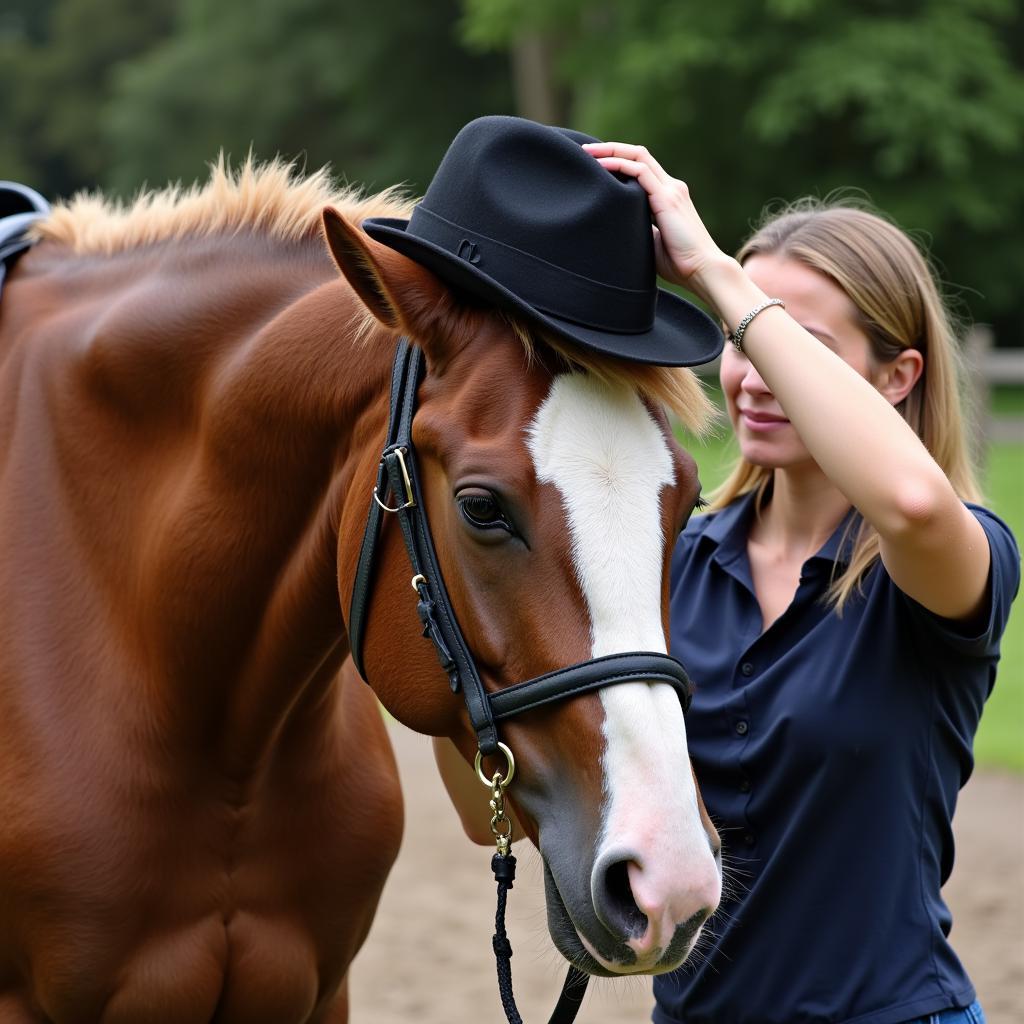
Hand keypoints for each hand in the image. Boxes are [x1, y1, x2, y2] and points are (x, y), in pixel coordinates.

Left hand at [582, 142, 727, 303]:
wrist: (702, 270)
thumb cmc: (680, 264)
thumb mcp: (653, 242)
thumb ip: (641, 229)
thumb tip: (620, 230)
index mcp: (668, 196)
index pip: (642, 167)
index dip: (619, 160)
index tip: (595, 163)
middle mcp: (671, 187)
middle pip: (639, 154)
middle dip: (611, 148)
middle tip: (585, 151)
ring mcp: (670, 190)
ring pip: (638, 156)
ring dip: (611, 151)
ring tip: (586, 153)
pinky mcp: (667, 198)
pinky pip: (640, 171)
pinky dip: (619, 164)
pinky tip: (600, 166)